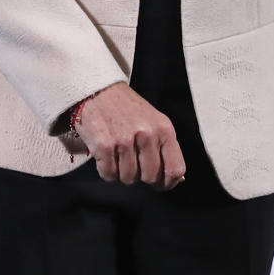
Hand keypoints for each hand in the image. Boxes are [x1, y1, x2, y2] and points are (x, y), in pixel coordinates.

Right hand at [70, 82, 185, 187]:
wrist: (98, 90)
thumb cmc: (127, 108)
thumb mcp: (153, 121)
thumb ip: (164, 146)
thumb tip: (173, 179)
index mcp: (164, 129)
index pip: (175, 169)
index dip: (168, 182)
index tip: (160, 184)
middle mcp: (147, 135)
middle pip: (150, 177)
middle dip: (141, 176)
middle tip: (133, 163)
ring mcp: (125, 140)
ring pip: (128, 178)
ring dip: (122, 172)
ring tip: (118, 155)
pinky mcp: (104, 145)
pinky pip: (109, 174)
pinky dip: (106, 170)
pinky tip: (106, 156)